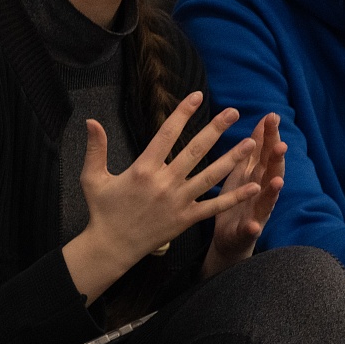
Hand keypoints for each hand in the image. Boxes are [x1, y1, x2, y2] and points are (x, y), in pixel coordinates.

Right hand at [61, 92, 261, 296]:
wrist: (112, 248)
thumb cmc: (103, 211)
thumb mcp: (92, 178)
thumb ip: (95, 148)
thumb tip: (91, 120)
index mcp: (143, 169)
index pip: (166, 134)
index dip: (182, 113)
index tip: (197, 95)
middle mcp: (164, 183)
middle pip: (195, 151)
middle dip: (216, 129)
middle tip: (234, 112)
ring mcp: (178, 201)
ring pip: (210, 176)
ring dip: (232, 159)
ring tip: (251, 143)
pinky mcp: (186, 219)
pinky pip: (214, 206)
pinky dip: (234, 198)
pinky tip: (254, 187)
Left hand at [202, 113, 286, 277]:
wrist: (229, 237)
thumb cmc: (238, 198)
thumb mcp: (246, 169)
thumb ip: (257, 146)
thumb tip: (267, 117)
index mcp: (258, 175)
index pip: (267, 152)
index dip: (271, 135)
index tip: (272, 116)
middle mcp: (262, 192)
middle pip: (272, 173)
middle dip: (277, 160)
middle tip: (281, 145)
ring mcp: (257, 213)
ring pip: (268, 200)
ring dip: (273, 192)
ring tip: (277, 182)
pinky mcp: (247, 233)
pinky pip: (250, 230)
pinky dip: (253, 227)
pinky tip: (253, 224)